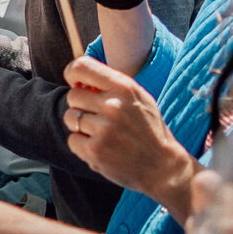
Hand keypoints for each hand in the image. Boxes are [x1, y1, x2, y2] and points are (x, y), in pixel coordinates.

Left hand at [61, 56, 196, 209]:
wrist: (162, 166)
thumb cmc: (148, 129)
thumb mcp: (138, 98)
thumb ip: (111, 85)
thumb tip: (78, 80)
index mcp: (124, 87)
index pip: (81, 67)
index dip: (72, 74)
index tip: (75, 83)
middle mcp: (113, 106)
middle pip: (73, 95)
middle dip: (80, 105)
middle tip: (97, 117)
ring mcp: (104, 129)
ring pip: (70, 118)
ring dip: (79, 126)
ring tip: (100, 133)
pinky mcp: (95, 151)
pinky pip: (72, 140)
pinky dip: (81, 145)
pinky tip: (100, 147)